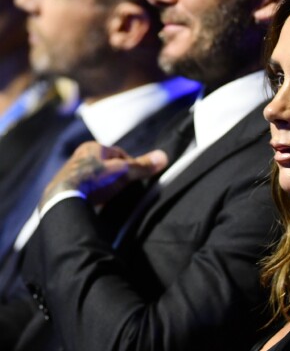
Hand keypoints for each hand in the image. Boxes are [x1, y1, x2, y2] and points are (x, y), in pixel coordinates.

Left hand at [40, 141, 168, 207]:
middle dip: (117, 174)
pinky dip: (93, 193)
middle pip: (107, 164)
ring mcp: (70, 172)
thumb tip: (164, 156)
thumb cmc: (95, 180)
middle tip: (125, 187)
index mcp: (93, 147)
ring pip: (95, 176)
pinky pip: (85, 187)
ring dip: (104, 184)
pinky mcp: (64, 187)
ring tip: (112, 197)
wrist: (63, 197)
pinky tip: (97, 202)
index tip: (136, 177)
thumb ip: (142, 166)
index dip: (130, 164)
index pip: (119, 153)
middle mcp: (80, 156)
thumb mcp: (123, 172)